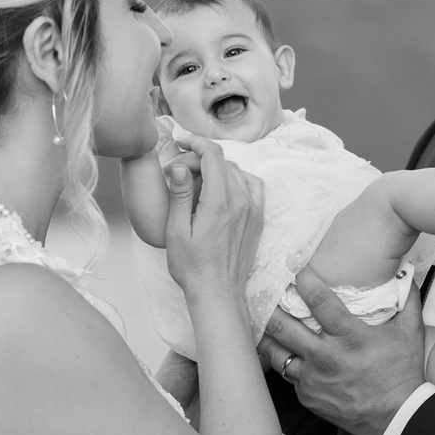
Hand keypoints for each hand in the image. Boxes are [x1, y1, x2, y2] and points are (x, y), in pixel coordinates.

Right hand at [164, 135, 263, 298]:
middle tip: (182, 170)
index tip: (182, 143)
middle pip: (224, 162)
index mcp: (219, 203)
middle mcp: (241, 202)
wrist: (218, 292)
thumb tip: (179, 166)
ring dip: (218, 169)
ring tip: (199, 180)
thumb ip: (180, 195)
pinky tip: (224, 188)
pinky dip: (238, 179)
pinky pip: (252, 186)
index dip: (196, 143)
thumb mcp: (176, 231)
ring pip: (238, 172)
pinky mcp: (258, 219)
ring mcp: (253, 210)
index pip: (213, 156)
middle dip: (202, 158)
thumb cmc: (192, 266)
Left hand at [258, 267, 426, 434]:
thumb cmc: (403, 374)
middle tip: (262, 292)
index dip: (303, 280)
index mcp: (349, 336)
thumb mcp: (410, 333)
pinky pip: (287, 374)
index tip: (294, 269)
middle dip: (269, 306)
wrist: (398, 418)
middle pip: (283, 326)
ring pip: (275, 352)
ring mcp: (313, 378)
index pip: (318, 300)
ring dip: (267, 335)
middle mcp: (325, 356)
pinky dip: (284, 361)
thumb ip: (406, 299)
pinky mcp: (307, 396)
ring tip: (260, 319)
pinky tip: (280, 350)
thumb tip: (403, 273)